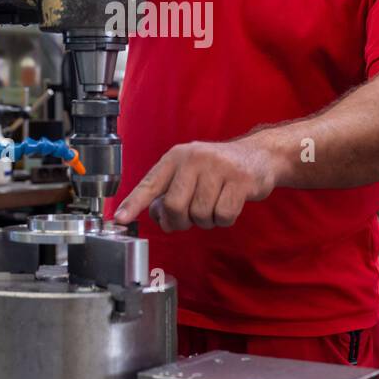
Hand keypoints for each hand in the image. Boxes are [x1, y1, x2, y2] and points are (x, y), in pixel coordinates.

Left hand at [113, 137, 279, 231]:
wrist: (258, 156)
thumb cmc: (217, 170)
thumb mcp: (188, 174)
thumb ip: (168, 193)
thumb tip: (156, 216)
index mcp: (176, 157)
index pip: (150, 183)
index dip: (134, 203)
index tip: (120, 219)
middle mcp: (194, 158)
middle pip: (173, 206)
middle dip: (179, 221)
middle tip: (189, 219)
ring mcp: (218, 168)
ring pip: (200, 214)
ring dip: (206, 221)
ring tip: (213, 205)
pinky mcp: (240, 180)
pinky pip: (223, 216)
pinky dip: (224, 220)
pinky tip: (228, 205)